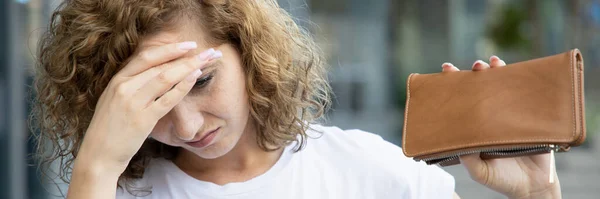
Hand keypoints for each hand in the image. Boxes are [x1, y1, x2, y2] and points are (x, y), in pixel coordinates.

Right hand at [74, 42, 219, 173]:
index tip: (189, 45)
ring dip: (188, 67)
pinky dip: (183, 87)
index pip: (146, 57)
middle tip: (208, 52)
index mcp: (117, 80)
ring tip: (206, 61)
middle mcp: (123, 87)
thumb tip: (158, 73)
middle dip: (186, 56)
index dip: (170, 48)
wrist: (99, 155)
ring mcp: (132, 103)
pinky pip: (167, 99)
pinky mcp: (142, 119)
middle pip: (160, 65)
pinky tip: (195, 78)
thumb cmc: (111, 130)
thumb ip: (133, 85)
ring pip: (165, 77)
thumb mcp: (116, 100)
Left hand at [441, 57, 561, 198]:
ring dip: (494, 71)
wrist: (534, 185)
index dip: (451, 87)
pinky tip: (511, 69)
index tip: (446, 70)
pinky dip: (518, 79)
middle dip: (472, 73)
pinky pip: (522, 94)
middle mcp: (488, 117)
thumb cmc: (503, 180)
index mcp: (472, 127)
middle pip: (477, 89)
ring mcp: (507, 114)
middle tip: (468, 66)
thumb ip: (469, 160)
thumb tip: (458, 143)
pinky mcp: (527, 115)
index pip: (459, 102)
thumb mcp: (481, 172)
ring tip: (489, 63)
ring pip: (498, 87)